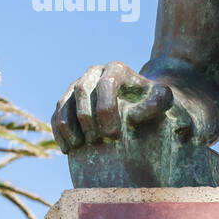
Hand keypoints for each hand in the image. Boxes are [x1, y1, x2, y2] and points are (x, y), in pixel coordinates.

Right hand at [51, 61, 193, 152]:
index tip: (114, 135)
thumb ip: (158, 103)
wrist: (139, 100)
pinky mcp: (67, 99)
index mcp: (116, 69)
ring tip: (78, 146)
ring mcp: (78, 84)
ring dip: (68, 125)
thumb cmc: (152, 101)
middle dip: (87, 118)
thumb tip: (133, 115)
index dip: (107, 110)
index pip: (107, 85)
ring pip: (65, 102)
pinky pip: (56, 113)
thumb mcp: (162, 100)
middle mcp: (94, 72)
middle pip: (82, 91)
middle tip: (98, 141)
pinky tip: (67, 149)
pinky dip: (59, 131)